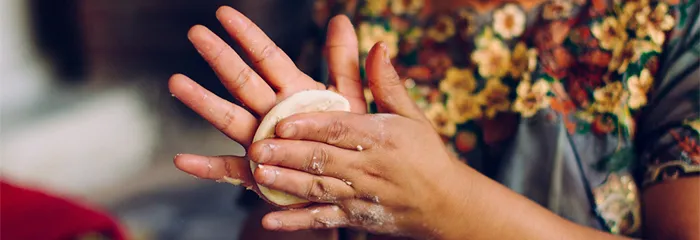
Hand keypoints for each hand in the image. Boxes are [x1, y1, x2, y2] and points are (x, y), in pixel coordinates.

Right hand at [169, 7, 364, 192]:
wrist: (345, 185)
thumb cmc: (347, 140)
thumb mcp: (350, 98)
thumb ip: (343, 62)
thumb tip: (340, 19)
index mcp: (294, 92)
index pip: (267, 58)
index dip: (248, 35)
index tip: (224, 13)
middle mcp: (272, 114)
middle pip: (243, 81)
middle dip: (220, 57)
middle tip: (196, 33)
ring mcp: (261, 142)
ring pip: (229, 119)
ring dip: (204, 102)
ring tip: (178, 83)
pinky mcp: (257, 174)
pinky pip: (228, 171)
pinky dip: (205, 168)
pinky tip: (183, 160)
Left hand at [246, 42, 464, 238]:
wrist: (446, 204)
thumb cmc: (426, 154)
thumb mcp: (411, 115)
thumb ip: (387, 84)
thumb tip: (377, 46)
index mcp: (381, 139)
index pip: (340, 130)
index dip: (309, 126)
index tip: (282, 122)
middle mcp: (369, 169)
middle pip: (323, 160)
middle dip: (288, 154)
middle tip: (257, 147)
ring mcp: (361, 196)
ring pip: (319, 189)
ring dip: (287, 183)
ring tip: (259, 175)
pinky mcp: (356, 218)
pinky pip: (323, 220)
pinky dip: (296, 222)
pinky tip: (270, 221)